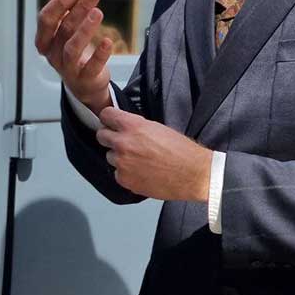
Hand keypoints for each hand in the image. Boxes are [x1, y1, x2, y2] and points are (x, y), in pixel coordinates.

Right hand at [35, 0, 114, 114]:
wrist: (83, 82)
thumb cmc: (70, 46)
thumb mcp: (63, 21)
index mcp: (44, 38)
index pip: (46, 19)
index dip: (59, 3)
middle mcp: (52, 53)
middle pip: (62, 28)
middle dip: (77, 8)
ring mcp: (67, 68)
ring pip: (72, 47)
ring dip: (85, 29)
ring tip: (98, 12)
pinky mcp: (84, 79)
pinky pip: (90, 67)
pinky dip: (99, 54)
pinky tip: (108, 41)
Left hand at [96, 107, 211, 201]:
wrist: (193, 174)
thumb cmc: (181, 150)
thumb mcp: (157, 127)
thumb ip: (136, 126)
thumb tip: (123, 127)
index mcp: (132, 126)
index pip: (106, 115)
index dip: (108, 118)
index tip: (110, 122)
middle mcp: (123, 143)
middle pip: (101, 136)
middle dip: (110, 137)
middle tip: (121, 141)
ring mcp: (122, 163)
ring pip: (109, 156)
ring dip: (118, 157)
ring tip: (136, 160)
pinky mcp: (125, 180)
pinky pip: (117, 173)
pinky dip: (125, 173)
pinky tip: (139, 172)